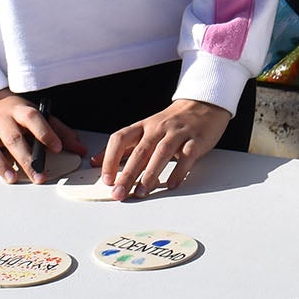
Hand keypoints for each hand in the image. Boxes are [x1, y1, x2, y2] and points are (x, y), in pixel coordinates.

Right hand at [0, 90, 83, 182]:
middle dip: (26, 159)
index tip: (58, 148)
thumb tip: (80, 149)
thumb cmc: (16, 114)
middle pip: (13, 138)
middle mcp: (1, 120)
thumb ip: (59, 132)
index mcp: (20, 111)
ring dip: (1, 163)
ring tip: (12, 178)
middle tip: (38, 175)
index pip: (33, 119)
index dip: (46, 133)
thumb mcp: (38, 116)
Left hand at [99, 99, 231, 199]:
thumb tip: (96, 162)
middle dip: (128, 174)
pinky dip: (179, 171)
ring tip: (142, 192)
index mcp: (143, 126)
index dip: (110, 158)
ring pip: (161, 153)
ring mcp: (178, 133)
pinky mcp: (196, 139)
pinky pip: (186, 156)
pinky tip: (172, 184)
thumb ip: (122, 146)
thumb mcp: (143, 129)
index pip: (120, 139)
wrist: (202, 105)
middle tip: (119, 193)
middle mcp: (158, 128)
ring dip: (150, 174)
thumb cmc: (171, 122)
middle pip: (140, 150)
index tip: (106, 179)